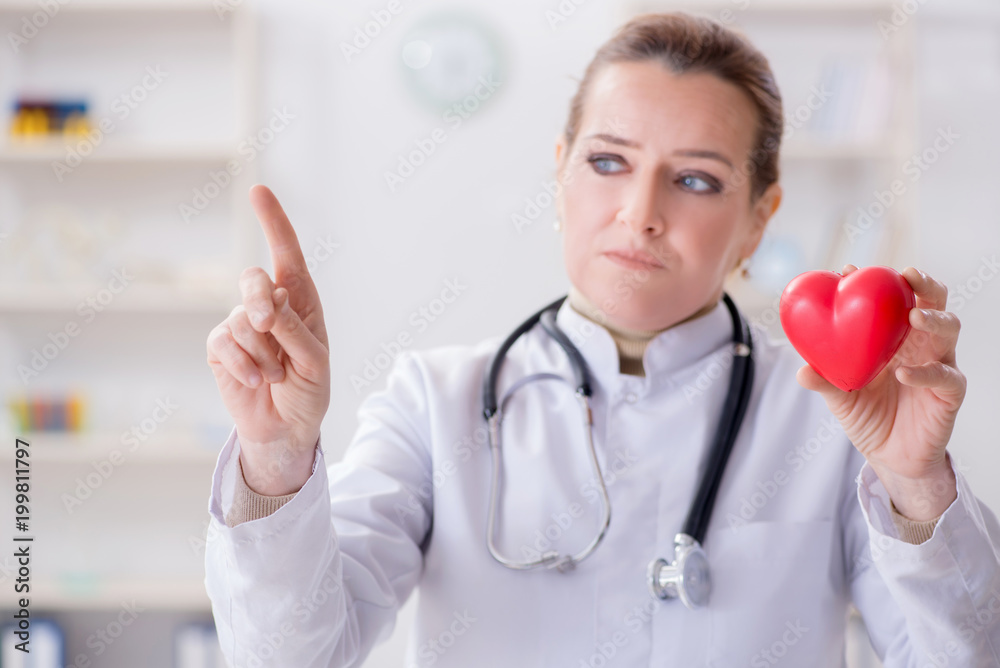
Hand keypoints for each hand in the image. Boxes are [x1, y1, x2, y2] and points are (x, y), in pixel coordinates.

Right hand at [206, 185, 330, 494]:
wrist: (286, 428)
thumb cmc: (309, 390)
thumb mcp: (314, 360)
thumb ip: (294, 329)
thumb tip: (269, 300)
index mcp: (300, 300)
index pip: (287, 254)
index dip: (273, 222)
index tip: (258, 191)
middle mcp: (270, 306)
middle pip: (254, 280)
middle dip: (260, 301)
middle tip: (269, 324)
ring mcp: (242, 325)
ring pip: (241, 319)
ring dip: (263, 353)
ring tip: (276, 375)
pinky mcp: (221, 347)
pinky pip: (223, 342)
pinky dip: (244, 364)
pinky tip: (258, 381)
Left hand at [796, 265, 965, 520]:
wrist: (891, 458)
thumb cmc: (869, 416)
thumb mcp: (840, 397)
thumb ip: (824, 381)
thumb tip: (800, 371)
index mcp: (895, 337)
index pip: (892, 299)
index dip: (874, 281)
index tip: (849, 269)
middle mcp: (921, 344)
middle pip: (934, 302)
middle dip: (925, 285)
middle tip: (907, 275)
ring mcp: (939, 365)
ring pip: (949, 331)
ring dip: (933, 318)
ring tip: (913, 316)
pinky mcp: (949, 394)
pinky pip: (946, 378)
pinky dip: (926, 372)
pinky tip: (904, 374)